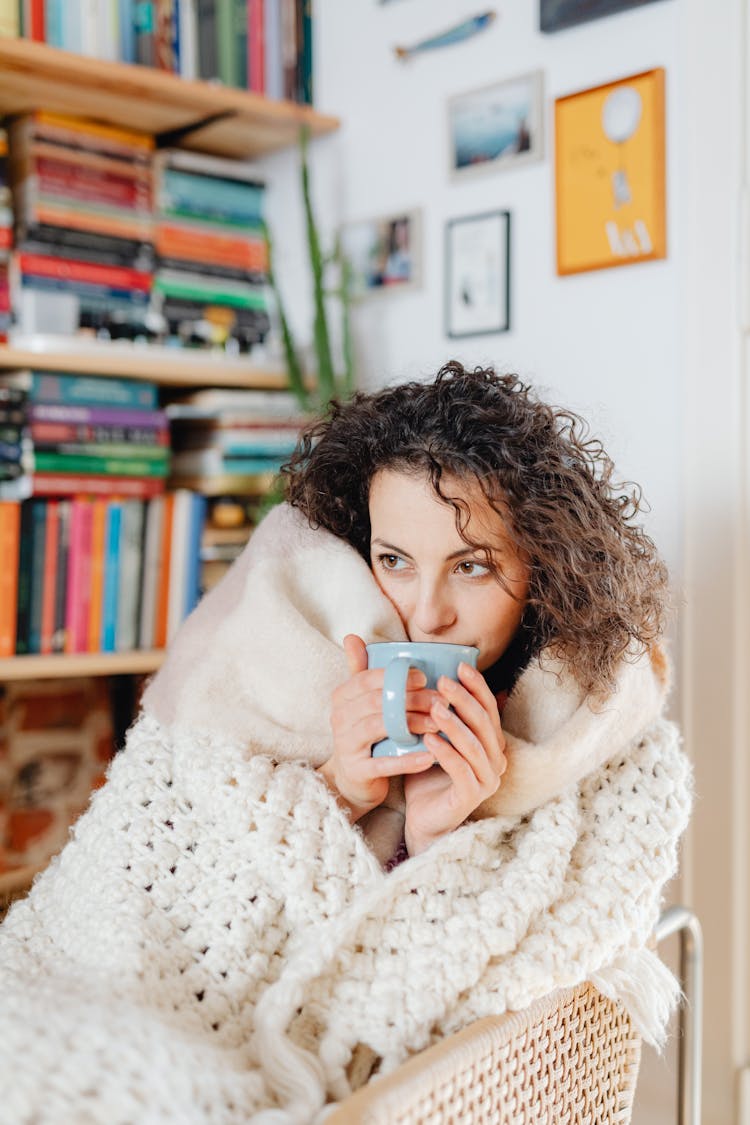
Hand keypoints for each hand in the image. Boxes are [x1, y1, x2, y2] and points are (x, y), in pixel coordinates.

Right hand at [317, 634, 437, 821]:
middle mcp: (339, 718)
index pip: (367, 679)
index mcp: (341, 697)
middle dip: (412, 699)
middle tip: (441, 701)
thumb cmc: (364, 733)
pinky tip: (431, 756)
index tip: (425, 677)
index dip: (396, 676)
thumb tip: (352, 636)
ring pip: (381, 727)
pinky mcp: (357, 771)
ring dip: (414, 724)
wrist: (353, 780)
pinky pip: (385, 763)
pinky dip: (408, 760)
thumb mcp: (359, 701)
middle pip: (378, 701)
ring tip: (439, 724)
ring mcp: (346, 745)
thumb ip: (360, 670)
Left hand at [403, 662, 506, 855]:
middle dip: (463, 699)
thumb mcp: (432, 735)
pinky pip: (461, 770)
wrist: (421, 817)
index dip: (476, 686)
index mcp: (490, 741)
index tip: (459, 665)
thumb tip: (431, 671)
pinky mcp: (472, 796)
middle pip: (483, 722)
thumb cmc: (427, 773)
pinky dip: (445, 752)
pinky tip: (428, 739)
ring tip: (433, 708)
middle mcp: (495, 759)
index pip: (488, 707)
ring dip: (454, 724)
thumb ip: (436, 709)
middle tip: (443, 681)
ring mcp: (487, 779)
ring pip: (473, 745)